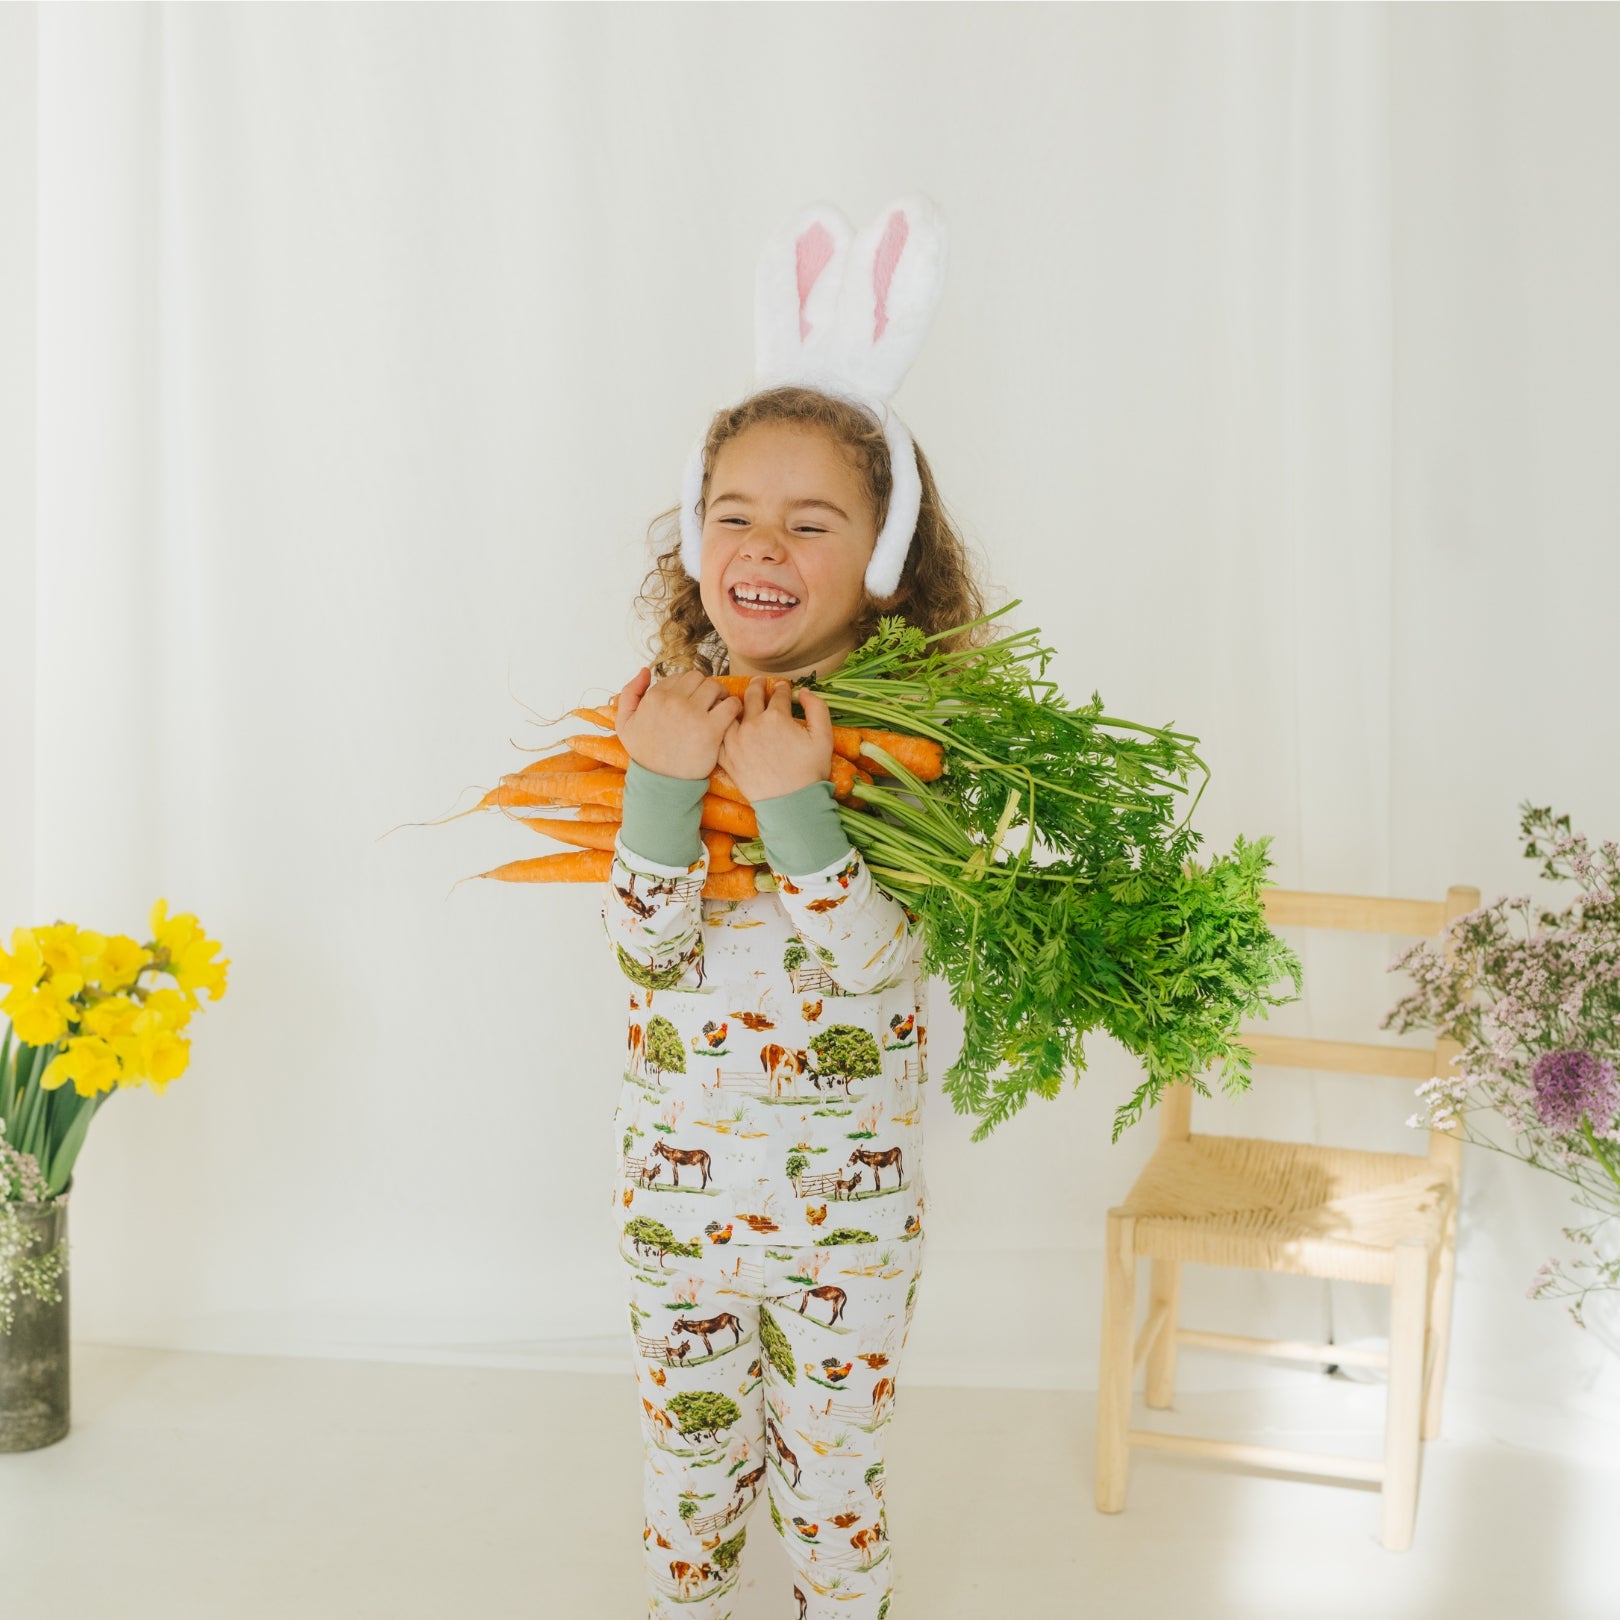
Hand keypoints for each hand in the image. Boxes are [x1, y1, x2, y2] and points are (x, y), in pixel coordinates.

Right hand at [615, 667, 741, 779]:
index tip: (692, 702)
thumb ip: (630, 693)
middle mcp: (673, 702)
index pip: (680, 677)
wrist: (661, 783)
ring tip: (719, 709)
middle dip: (705, 688)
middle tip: (709, 703)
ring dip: (721, 695)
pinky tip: (730, 717)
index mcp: (655, 697)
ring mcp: (693, 714)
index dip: (688, 688)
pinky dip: (734, 707)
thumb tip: (645, 670)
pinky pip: (731, 705)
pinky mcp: (711, 730)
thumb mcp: (625, 724)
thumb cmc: (645, 754)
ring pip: (715, 687)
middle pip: (699, 678)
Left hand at [716, 679, 834, 801]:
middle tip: (759, 682)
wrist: (790, 804)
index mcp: (777, 717)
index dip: (782, 688)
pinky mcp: (727, 757)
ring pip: (731, 713)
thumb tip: (804, 691)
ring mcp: (736, 741)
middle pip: (752, 696)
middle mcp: (753, 724)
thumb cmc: (810, 772)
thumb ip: (817, 708)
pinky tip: (726, 724)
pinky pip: (720, 736)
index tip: (783, 687)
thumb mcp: (824, 737)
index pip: (778, 694)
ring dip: (736, 703)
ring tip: (739, 701)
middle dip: (758, 686)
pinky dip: (722, 726)